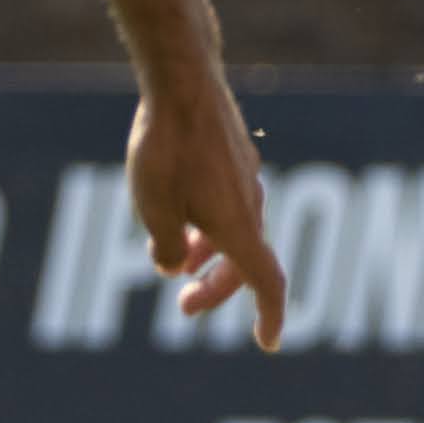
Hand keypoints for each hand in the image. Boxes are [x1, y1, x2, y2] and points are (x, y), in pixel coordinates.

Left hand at [130, 75, 284, 349]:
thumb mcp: (153, 209)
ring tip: (176, 260)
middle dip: (217, 288)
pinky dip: (209, 220)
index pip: (267, 283)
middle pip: (246, 262)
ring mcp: (244, 175)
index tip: (268, 343)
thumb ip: (165, 246)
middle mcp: (250, 203)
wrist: (182, 79)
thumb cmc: (165, 148)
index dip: (271, 316)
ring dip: (211, 253)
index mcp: (238, 226)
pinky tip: (179, 209)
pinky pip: (229, 200)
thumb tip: (172, 265)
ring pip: (236, 229)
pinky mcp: (233, 153)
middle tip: (184, 306)